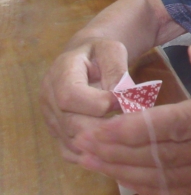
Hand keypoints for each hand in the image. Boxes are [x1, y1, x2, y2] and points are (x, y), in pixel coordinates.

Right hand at [39, 40, 128, 162]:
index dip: (99, 103)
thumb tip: (123, 96)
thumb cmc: (101, 53)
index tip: (123, 101)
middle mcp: (48, 96)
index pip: (70, 96)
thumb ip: (117, 71)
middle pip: (70, 123)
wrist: (86, 58)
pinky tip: (112, 145)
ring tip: (124, 134)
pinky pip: (70, 151)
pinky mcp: (56, 131)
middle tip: (129, 124)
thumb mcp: (112, 51)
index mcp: (60, 72)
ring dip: (100, 142)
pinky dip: (91, 153)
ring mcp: (50, 117)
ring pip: (71, 141)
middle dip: (103, 127)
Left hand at [73, 47, 190, 193]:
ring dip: (130, 169)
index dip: (142, 127)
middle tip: (82, 144)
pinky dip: (156, 186)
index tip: (105, 125)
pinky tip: (131, 182)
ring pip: (173, 174)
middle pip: (170, 153)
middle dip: (122, 150)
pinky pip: (189, 186)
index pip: (185, 123)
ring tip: (95, 162)